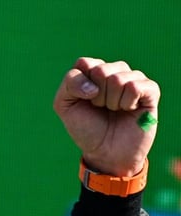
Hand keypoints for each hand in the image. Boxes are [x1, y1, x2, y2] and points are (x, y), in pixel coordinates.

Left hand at [53, 57, 158, 177]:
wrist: (106, 152)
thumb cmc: (86, 128)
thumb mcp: (64, 105)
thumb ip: (70, 83)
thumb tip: (94, 84)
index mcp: (93, 71)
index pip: (85, 63)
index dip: (80, 86)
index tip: (84, 101)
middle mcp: (114, 71)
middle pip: (101, 70)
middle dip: (96, 96)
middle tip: (101, 108)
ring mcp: (133, 80)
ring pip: (118, 78)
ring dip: (111, 101)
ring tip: (114, 110)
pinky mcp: (150, 91)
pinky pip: (135, 86)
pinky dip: (127, 102)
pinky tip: (129, 110)